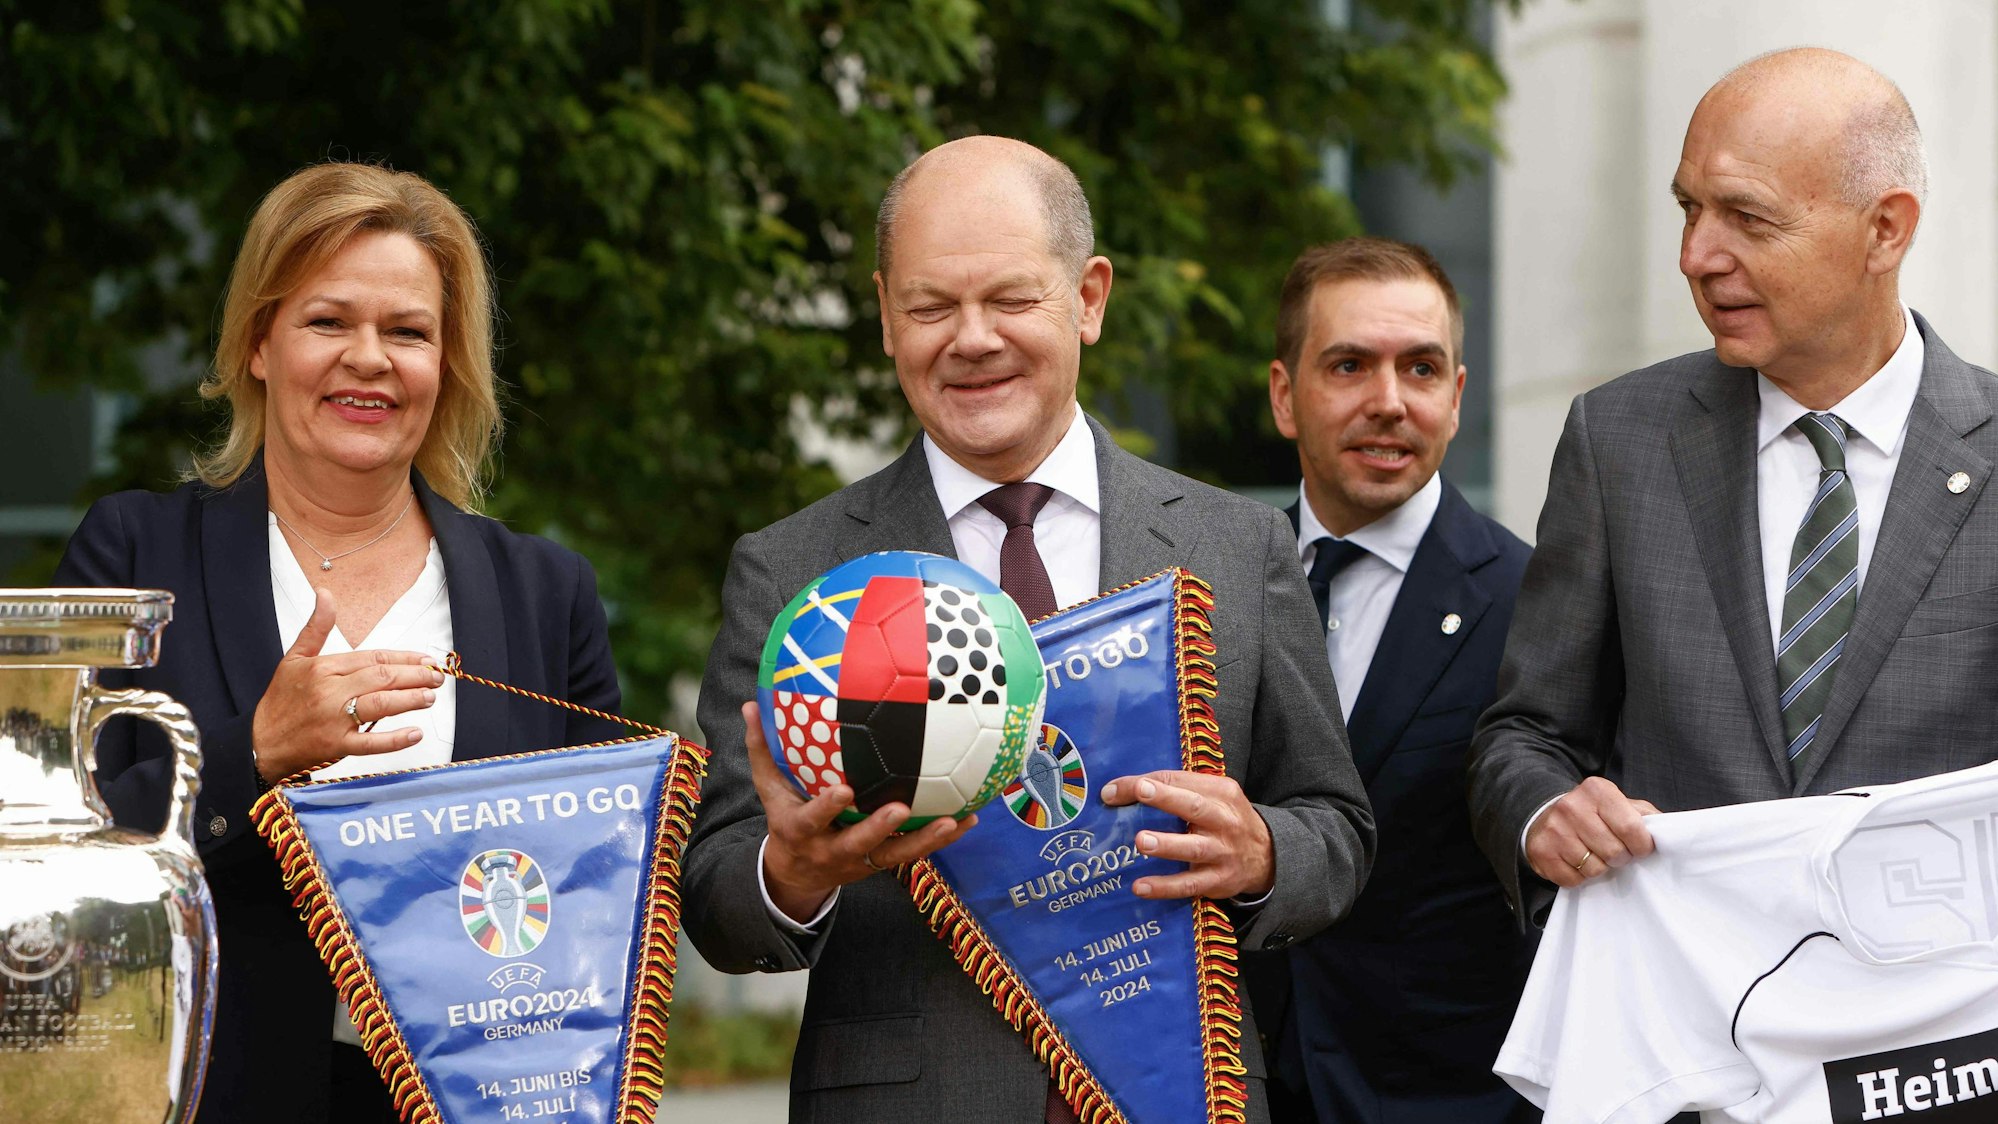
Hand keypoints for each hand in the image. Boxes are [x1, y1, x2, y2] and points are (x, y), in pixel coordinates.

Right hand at [250, 588, 444, 781]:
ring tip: (430, 697)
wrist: (261, 743)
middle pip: (381, 678)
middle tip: (436, 678)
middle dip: (415, 676)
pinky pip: (370, 743)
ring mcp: (333, 720)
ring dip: (410, 699)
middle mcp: (330, 691)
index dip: (403, 658)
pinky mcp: (335, 746)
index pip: (373, 658)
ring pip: (380, 705)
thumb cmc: (281, 702)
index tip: (426, 660)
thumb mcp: (294, 658)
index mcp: (323, 668)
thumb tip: (326, 594)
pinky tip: (415, 733)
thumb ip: (316, 627)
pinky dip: (395, 740)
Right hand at [742, 702, 975, 922]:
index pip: (813, 819)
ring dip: (927, 839)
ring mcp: (862, 860)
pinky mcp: (884, 864)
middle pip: (858, 843)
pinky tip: (970, 817)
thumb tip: (749, 705)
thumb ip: (762, 749)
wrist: (798, 873)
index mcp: (801, 831)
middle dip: (879, 829)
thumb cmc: (786, 817)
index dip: (827, 808)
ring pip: (897, 854)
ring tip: (955, 819)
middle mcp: (833, 850)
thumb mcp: (769, 790)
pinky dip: (944, 837)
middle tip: (901, 809)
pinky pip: (917, 852)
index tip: (843, 790)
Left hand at [1100, 770, 1273, 899]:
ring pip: (1194, 848)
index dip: (1147, 782)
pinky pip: (1190, 884)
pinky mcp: (1218, 880)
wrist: (1266, 856)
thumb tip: (1121, 790)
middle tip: (1140, 791)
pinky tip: (1141, 886)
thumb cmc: (1224, 820)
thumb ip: (1176, 790)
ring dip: (1167, 844)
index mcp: (1220, 792)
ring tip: (1141, 842)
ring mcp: (1222, 852)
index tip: (1113, 789)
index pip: (1180, 780)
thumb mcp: (1212, 797)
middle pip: (1194, 806)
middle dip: (1166, 798)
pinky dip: (1165, 886)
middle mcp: (1224, 820)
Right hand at [1524, 776, 1660, 887]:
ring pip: (1594, 869)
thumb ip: (1644, 815)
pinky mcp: (1541, 852)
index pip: (1631, 828)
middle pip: (1614, 852)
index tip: (1640, 848)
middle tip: (1615, 852)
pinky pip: (1573, 879)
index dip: (1642, 846)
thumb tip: (1670, 832)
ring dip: (1599, 868)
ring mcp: (1554, 830)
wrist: (1544, 815)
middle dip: (1620, 858)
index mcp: (1597, 790)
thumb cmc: (1592, 813)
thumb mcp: (1618, 804)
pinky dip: (1579, 876)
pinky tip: (1575, 861)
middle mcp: (1572, 806)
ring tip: (1593, 855)